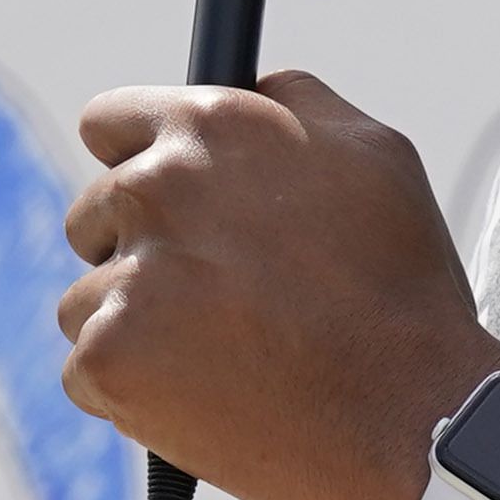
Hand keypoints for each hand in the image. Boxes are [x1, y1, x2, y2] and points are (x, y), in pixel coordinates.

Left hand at [53, 73, 499, 499]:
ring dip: (133, 326)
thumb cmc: (403, 288)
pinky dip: (131, 392)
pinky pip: (85, 371)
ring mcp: (126, 278)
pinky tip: (200, 397)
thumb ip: (295, 101)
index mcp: (210, 127)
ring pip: (85, 299)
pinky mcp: (109, 359)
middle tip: (206, 296)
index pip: (107, 125)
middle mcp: (155, 189)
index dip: (134, 164)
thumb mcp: (375, 154)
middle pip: (91, 216)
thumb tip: (254, 83)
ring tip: (217, 355)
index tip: (156, 204)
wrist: (414, 416)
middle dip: (138, 252)